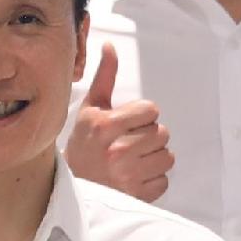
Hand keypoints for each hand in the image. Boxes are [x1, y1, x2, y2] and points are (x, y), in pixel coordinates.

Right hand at [68, 46, 170, 203]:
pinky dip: (153, 180)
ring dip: (154, 158)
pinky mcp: (136, 195)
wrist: (73, 188)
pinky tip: (135, 177)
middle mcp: (117, 150)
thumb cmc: (84, 144)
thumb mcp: (91, 109)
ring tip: (134, 160)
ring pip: (167, 157)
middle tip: (129, 144)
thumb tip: (110, 45)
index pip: (151, 110)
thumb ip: (105, 77)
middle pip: (162, 133)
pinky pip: (164, 180)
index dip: (143, 116)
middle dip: (149, 137)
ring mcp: (127, 175)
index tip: (128, 124)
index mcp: (105, 126)